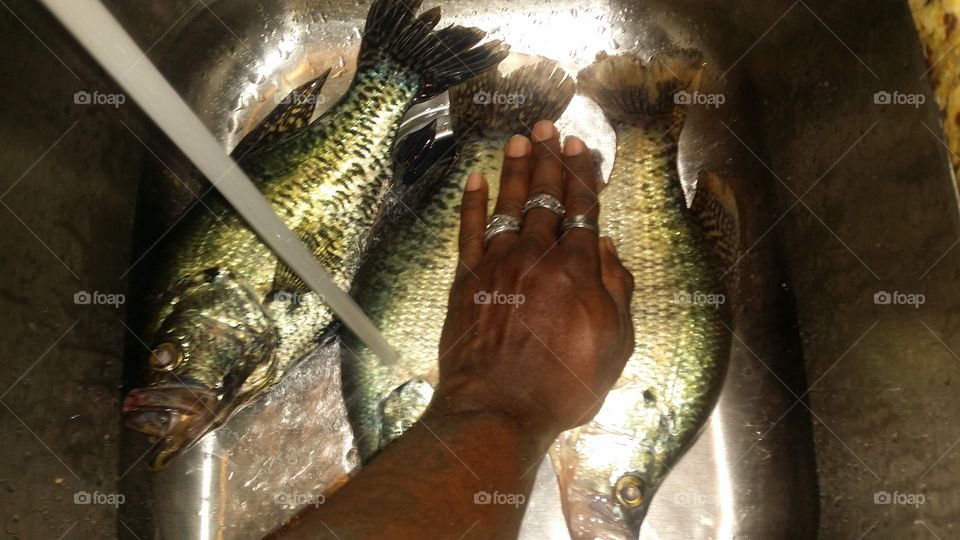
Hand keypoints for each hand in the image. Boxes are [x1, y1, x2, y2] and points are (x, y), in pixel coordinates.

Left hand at [432, 120, 634, 443]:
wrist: (499, 407)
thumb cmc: (564, 383)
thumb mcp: (615, 344)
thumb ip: (616, 291)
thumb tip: (606, 247)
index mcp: (578, 269)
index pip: (583, 210)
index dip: (583, 176)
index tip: (582, 148)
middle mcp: (538, 255)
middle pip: (545, 198)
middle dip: (550, 161)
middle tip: (548, 128)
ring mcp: (498, 264)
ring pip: (508, 205)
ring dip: (515, 169)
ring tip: (519, 138)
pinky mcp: (467, 279)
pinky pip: (469, 231)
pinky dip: (471, 203)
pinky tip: (474, 179)